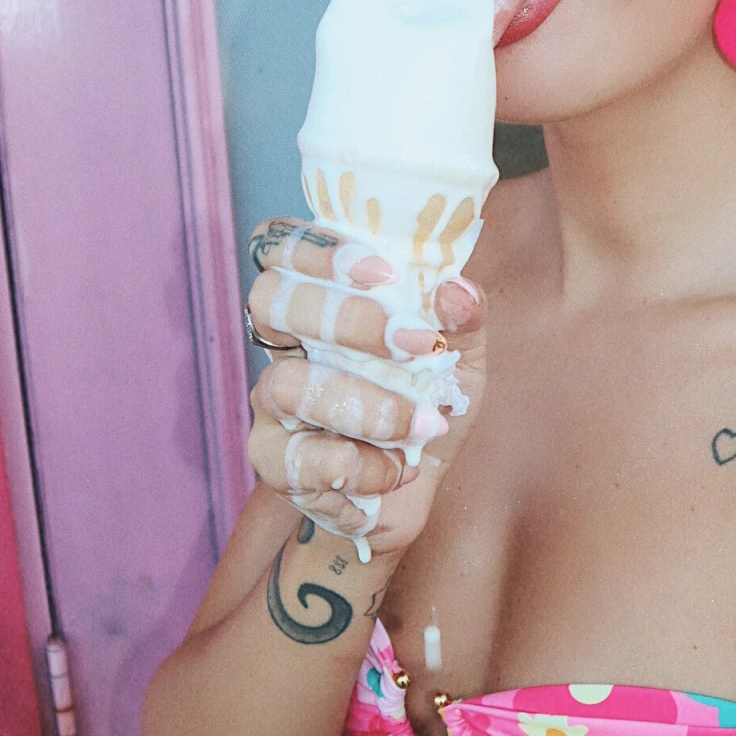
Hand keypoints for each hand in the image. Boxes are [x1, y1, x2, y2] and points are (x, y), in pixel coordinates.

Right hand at [244, 218, 485, 555]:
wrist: (416, 490)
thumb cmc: (428, 403)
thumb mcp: (461, 355)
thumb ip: (465, 316)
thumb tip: (455, 292)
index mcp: (323, 299)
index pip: (280, 246)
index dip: (317, 247)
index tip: (382, 271)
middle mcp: (285, 342)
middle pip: (270, 299)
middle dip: (348, 319)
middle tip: (415, 343)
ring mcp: (271, 402)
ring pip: (288, 385)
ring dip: (370, 408)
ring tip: (423, 424)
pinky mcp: (272, 462)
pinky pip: (300, 459)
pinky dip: (364, 468)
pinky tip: (396, 470)